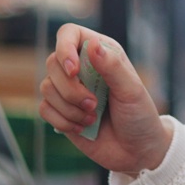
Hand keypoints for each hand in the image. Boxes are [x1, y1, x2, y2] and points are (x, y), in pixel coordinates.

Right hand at [39, 23, 171, 173]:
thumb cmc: (139, 115)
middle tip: (95, 104)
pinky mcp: (60, 111)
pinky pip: (44, 109)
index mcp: (100, 53)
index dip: (64, 48)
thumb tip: (92, 43)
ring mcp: (68, 90)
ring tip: (93, 118)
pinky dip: (63, 120)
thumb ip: (112, 66)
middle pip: (52, 62)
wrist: (137, 151)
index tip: (74, 70)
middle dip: (71, 89)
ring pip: (46, 87)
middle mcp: (81, 68)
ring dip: (69, 107)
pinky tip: (83, 127)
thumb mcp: (131, 89)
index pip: (68, 34)